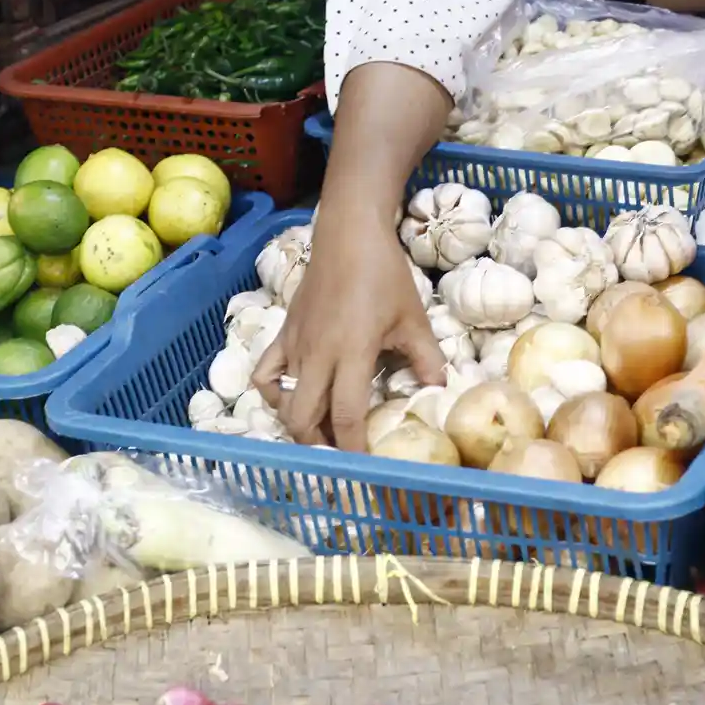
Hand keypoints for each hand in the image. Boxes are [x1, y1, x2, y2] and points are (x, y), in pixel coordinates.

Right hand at [252, 211, 446, 450]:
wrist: (348, 235)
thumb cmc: (384, 275)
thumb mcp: (413, 318)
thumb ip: (427, 358)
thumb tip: (439, 390)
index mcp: (351, 353)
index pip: (344, 416)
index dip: (352, 449)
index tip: (365, 469)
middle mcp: (316, 356)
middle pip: (303, 420)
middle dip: (320, 446)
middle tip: (342, 453)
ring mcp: (294, 346)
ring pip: (283, 403)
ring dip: (300, 425)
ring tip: (322, 431)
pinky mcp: (282, 335)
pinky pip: (264, 375)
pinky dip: (272, 395)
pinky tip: (293, 397)